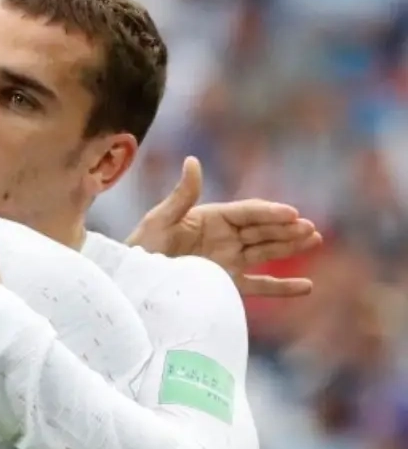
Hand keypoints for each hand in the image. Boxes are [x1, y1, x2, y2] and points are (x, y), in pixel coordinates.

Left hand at [127, 157, 321, 296]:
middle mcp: (224, 238)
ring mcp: (227, 261)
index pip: (247, 212)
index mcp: (210, 218)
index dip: (269, 212)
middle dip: (286, 229)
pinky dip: (281, 287)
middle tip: (310, 228)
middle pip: (262, 230)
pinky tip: (306, 287)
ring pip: (266, 252)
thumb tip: (192, 161)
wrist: (133, 281)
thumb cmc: (142, 248)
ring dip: (291, 247)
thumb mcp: (159, 220)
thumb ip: (181, 195)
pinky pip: (259, 285)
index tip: (291, 213)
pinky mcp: (226, 284)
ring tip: (314, 240)